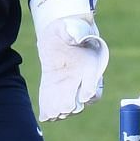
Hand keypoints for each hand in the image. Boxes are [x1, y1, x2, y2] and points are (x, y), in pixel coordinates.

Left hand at [29, 0, 109, 121]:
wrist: (59, 30)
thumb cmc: (68, 26)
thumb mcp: (70, 25)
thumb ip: (74, 31)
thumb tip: (74, 38)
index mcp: (90, 65)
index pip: (95, 84)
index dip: (91, 91)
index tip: (84, 97)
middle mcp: (81, 79)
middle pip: (80, 100)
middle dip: (72, 105)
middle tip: (63, 110)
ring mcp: (68, 84)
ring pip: (68, 104)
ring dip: (60, 110)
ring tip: (52, 115)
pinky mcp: (54, 86)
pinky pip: (53, 101)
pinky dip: (49, 109)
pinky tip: (44, 115)